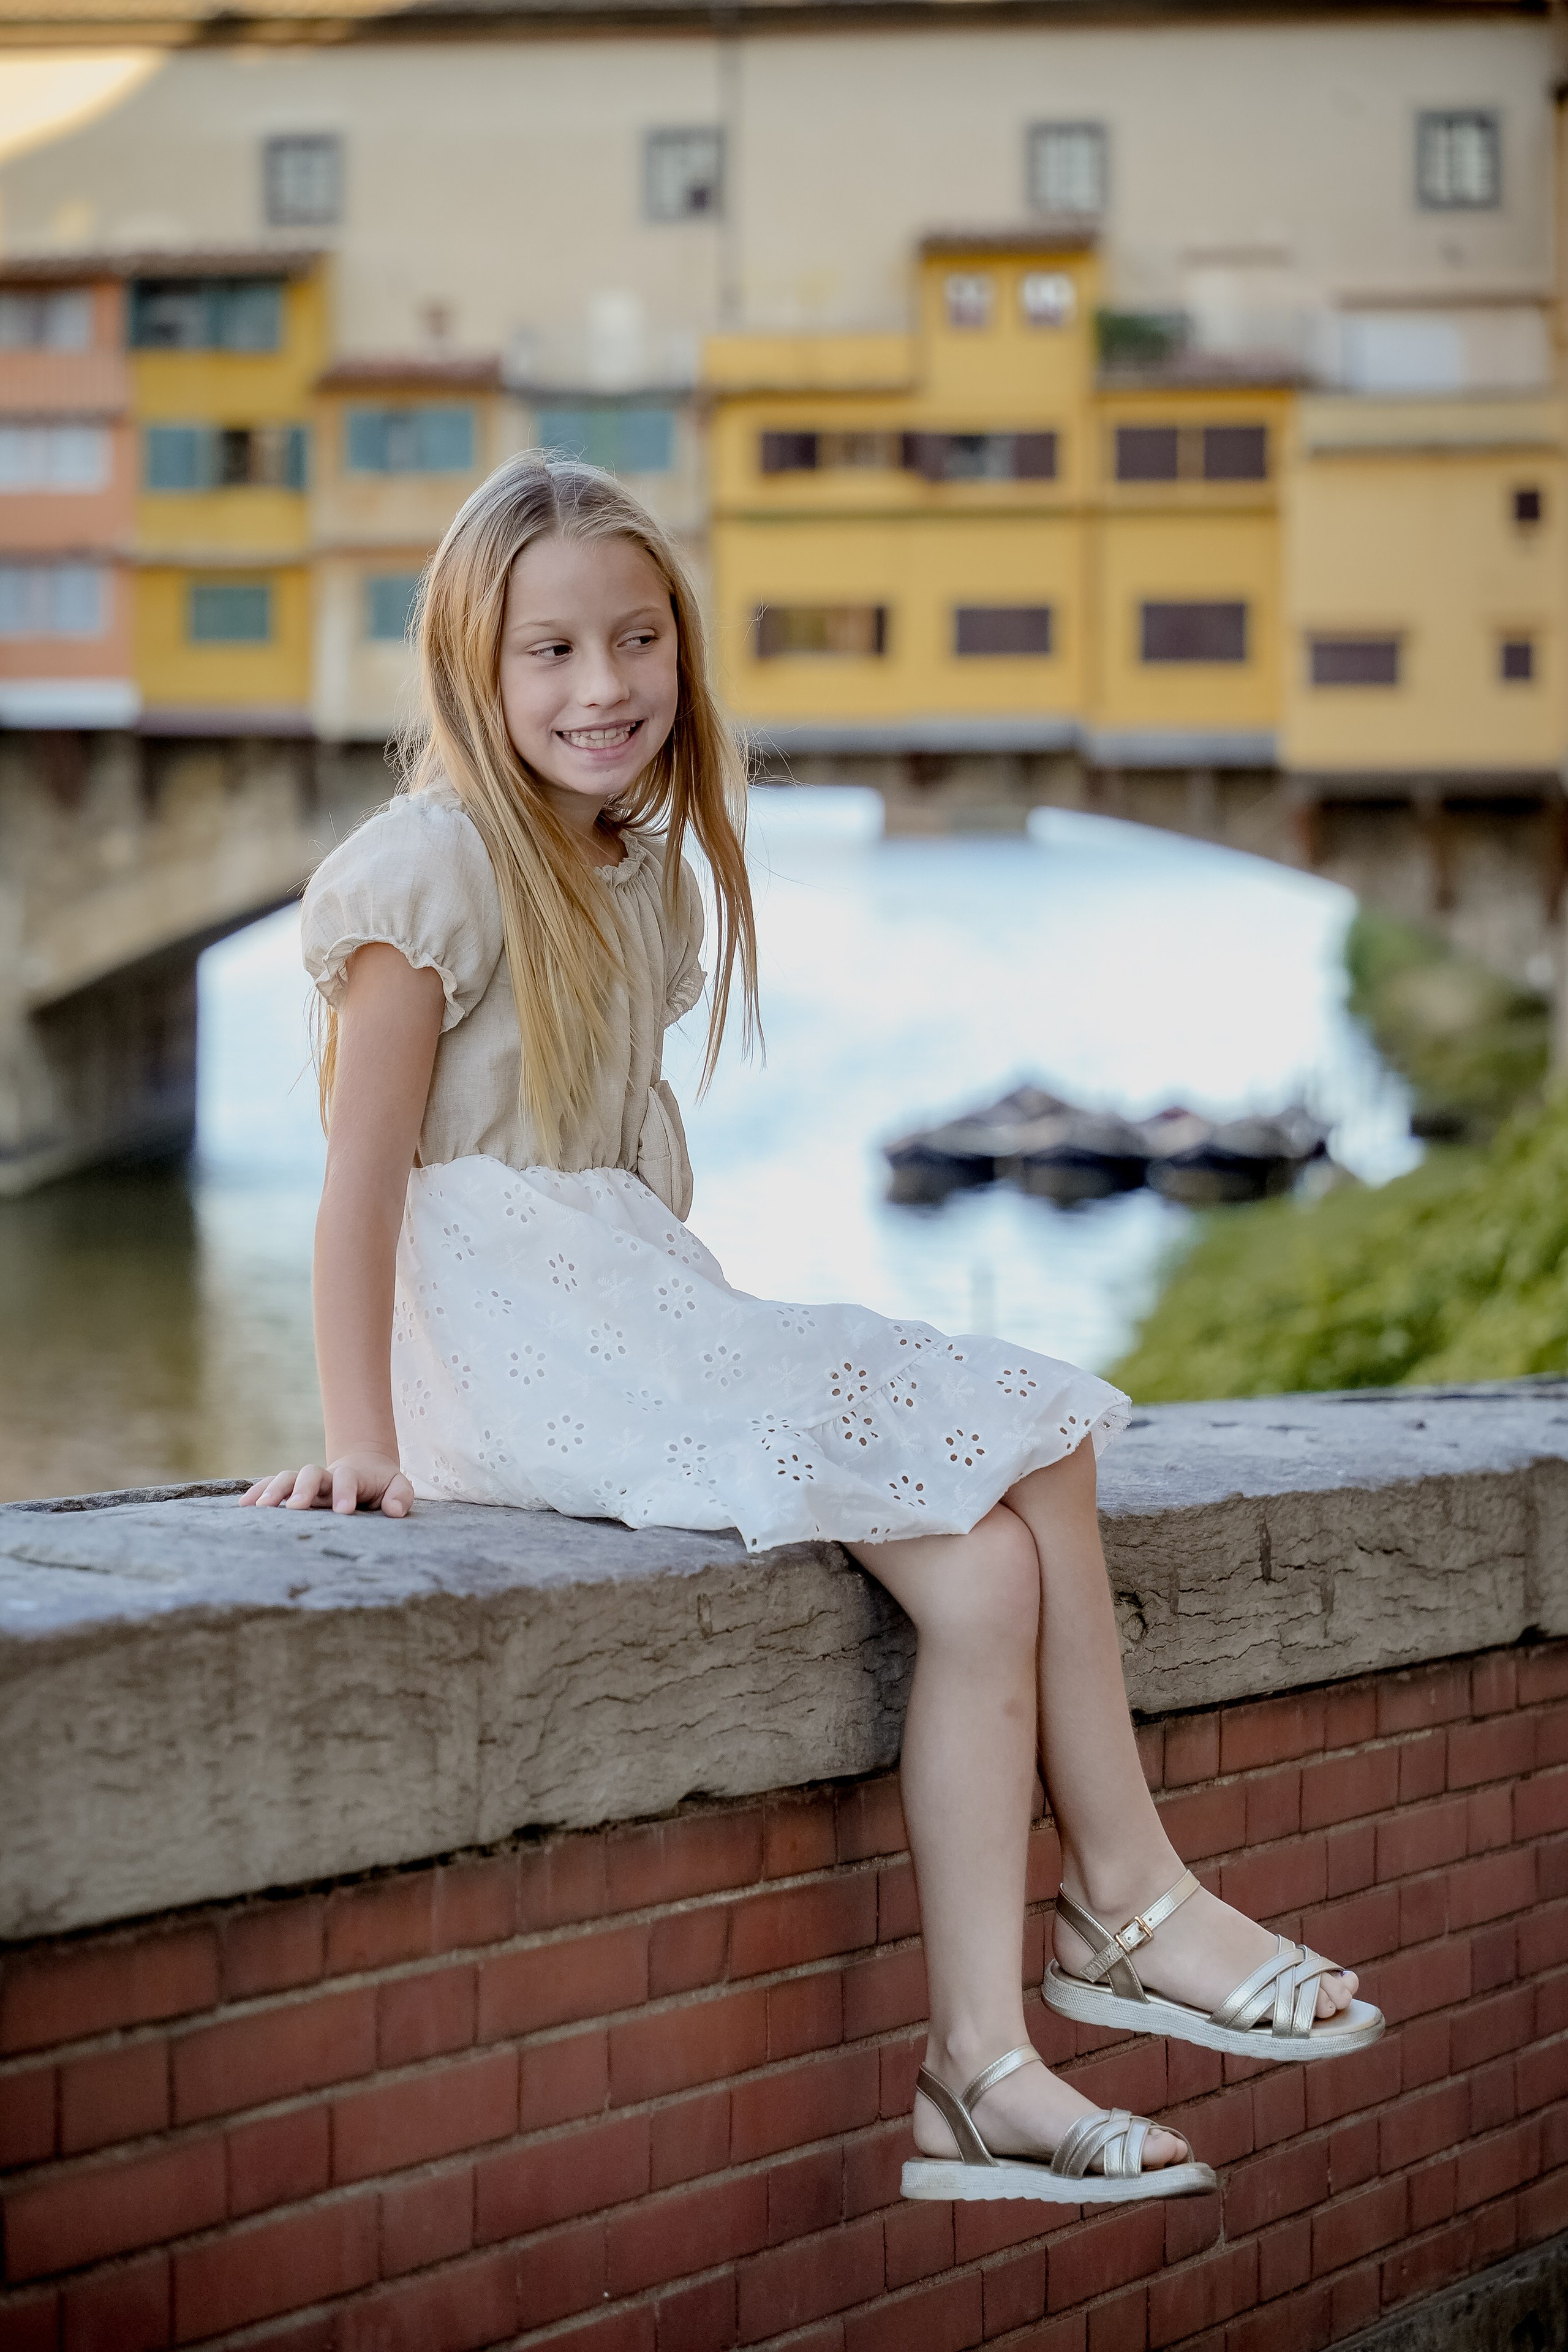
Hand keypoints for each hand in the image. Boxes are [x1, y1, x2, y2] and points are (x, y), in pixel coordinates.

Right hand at [240, 1451, 414, 1517]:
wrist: (364, 1468)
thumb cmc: (382, 1485)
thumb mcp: (398, 1487)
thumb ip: (400, 1496)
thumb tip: (393, 1510)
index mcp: (353, 1476)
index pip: (347, 1479)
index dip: (345, 1492)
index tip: (344, 1511)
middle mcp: (326, 1477)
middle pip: (311, 1474)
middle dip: (303, 1489)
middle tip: (296, 1508)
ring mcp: (308, 1483)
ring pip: (288, 1478)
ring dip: (274, 1490)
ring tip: (259, 1508)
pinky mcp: (294, 1490)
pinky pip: (272, 1486)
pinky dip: (258, 1492)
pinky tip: (243, 1506)